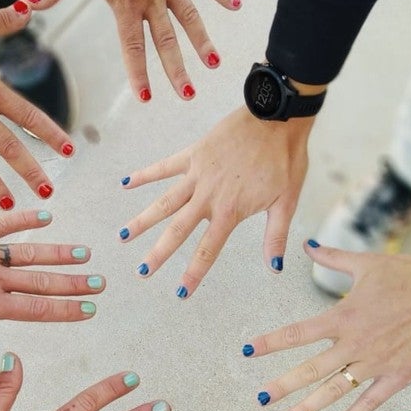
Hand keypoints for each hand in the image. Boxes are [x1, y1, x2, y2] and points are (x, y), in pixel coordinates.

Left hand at [0, 209, 103, 397]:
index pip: (35, 310)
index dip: (65, 311)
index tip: (90, 309)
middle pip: (41, 281)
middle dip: (73, 283)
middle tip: (100, 282)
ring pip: (29, 253)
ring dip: (57, 253)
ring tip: (84, 253)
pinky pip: (3, 223)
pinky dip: (25, 219)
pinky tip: (47, 217)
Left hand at [26, 0, 238, 100]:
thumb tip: (24, 6)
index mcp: (124, 2)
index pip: (132, 45)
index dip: (138, 72)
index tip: (146, 97)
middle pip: (165, 39)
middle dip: (176, 68)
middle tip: (187, 94)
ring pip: (189, 17)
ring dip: (202, 40)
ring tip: (214, 64)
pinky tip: (238, 5)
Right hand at [119, 107, 311, 296]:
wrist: (277, 117)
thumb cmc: (285, 159)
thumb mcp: (286, 202)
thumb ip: (275, 236)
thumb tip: (274, 267)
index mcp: (230, 211)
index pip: (207, 250)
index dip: (194, 273)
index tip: (180, 293)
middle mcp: (208, 196)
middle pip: (177, 230)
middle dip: (158, 253)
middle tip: (142, 271)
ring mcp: (198, 174)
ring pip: (164, 202)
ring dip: (143, 220)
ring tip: (124, 235)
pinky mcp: (194, 153)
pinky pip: (164, 166)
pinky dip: (145, 175)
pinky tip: (126, 183)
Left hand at [244, 248, 410, 410]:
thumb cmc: (410, 275)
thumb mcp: (367, 262)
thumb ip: (332, 258)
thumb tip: (307, 245)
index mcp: (344, 316)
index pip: (297, 333)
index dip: (270, 343)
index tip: (247, 351)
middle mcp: (355, 344)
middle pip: (310, 370)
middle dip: (282, 386)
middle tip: (260, 399)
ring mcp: (375, 363)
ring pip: (335, 391)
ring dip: (310, 408)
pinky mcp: (398, 377)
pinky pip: (370, 402)